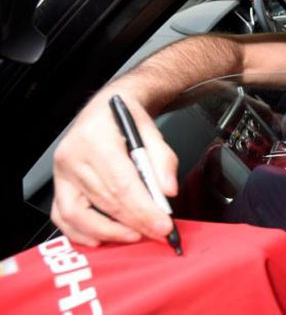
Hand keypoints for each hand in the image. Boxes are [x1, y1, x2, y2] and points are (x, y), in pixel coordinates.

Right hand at [51, 87, 178, 245]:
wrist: (108, 106)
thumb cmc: (127, 118)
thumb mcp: (152, 130)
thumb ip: (163, 160)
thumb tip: (167, 191)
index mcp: (95, 138)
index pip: (122, 184)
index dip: (143, 210)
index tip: (164, 226)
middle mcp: (73, 156)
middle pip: (105, 201)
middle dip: (135, 223)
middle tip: (158, 234)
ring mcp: (61, 172)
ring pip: (80, 214)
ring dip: (111, 232)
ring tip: (136, 235)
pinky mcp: (59, 185)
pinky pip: (63, 217)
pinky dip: (82, 233)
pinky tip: (104, 238)